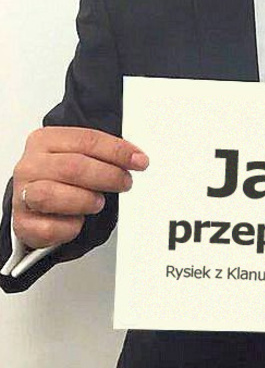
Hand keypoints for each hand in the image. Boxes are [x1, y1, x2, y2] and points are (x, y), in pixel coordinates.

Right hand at [12, 126, 148, 249]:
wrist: (32, 203)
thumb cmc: (60, 177)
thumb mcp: (78, 155)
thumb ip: (102, 153)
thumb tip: (136, 158)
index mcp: (45, 140)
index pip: (86, 140)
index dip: (117, 151)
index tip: (139, 161)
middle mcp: (30, 165)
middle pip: (73, 167)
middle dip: (107, 175)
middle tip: (125, 182)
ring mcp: (22, 194)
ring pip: (54, 196)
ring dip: (86, 200)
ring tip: (98, 202)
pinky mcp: (23, 223)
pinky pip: (51, 227)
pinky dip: (71, 227)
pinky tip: (78, 220)